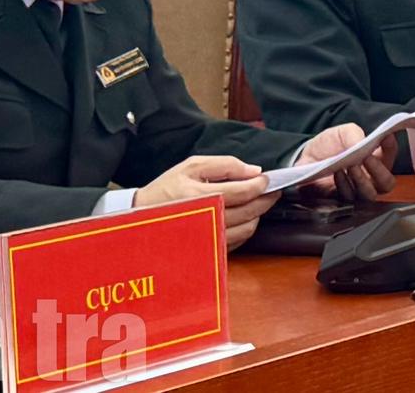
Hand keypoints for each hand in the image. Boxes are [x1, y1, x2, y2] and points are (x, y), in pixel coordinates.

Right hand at [136, 155, 274, 250]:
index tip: (267, 179)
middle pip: (249, 212)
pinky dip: (247, 228)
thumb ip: (225, 165)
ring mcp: (207, 238)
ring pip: (247, 229)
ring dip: (258, 214)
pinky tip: (244, 216)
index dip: (260, 185)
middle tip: (271, 190)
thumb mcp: (192, 166)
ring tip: (257, 201)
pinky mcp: (209, 249)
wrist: (142, 216)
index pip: (242, 192)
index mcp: (200, 196)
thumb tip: (254, 170)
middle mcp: (205, 220)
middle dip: (265, 199)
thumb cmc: (166, 188)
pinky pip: (238, 241)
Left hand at [294, 124, 396, 201]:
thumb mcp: (342, 132)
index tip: (385, 136)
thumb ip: (353, 134)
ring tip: (351, 165)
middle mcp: (370, 178)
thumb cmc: (329, 145)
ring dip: (361, 179)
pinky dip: (345, 184)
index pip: (390, 154)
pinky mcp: (342, 200)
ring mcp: (356, 191)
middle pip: (386, 183)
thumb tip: (362, 142)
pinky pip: (349, 198)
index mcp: (376, 159)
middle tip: (366, 158)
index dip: (390, 146)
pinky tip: (338, 172)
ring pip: (369, 194)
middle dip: (379, 170)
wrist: (306, 158)